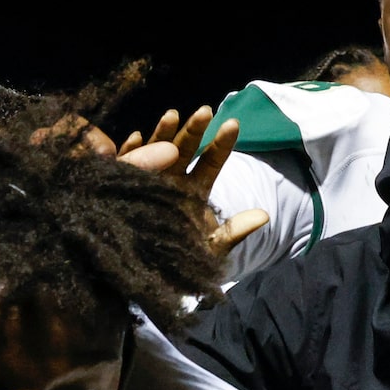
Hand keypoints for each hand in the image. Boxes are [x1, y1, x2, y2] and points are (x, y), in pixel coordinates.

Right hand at [43, 107, 269, 256]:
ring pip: (157, 151)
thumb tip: (265, 215)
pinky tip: (135, 136)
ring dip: (164, 133)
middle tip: (205, 111)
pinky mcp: (125, 187)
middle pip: (185, 150)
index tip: (233, 124)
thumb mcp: (211, 248)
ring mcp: (149, 182)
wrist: (148, 278)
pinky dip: (130, 151)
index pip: (211, 162)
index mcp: (195, 190)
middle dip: (194, 130)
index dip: (222, 144)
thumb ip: (234, 230)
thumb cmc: (183, 263)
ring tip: (172, 115)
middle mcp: (173, 181)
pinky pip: (126, 166)